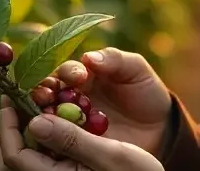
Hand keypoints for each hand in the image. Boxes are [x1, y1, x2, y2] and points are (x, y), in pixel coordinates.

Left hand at [0, 97, 163, 170]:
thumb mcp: (110, 155)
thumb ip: (72, 139)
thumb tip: (35, 121)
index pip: (14, 155)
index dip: (7, 125)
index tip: (9, 98)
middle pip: (12, 158)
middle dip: (10, 129)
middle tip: (13, 102)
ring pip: (24, 159)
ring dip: (23, 133)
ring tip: (29, 110)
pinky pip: (40, 160)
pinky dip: (38, 141)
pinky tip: (49, 125)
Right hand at [49, 47, 171, 155]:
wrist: (159, 126)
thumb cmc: (146, 91)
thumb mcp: (136, 70)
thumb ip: (114, 59)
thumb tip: (88, 57)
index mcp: (82, 75)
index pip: (65, 70)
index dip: (67, 72)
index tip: (78, 77)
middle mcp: (69, 97)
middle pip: (46, 92)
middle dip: (42, 92)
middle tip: (46, 96)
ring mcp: (69, 121)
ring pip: (45, 116)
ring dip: (40, 115)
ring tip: (44, 118)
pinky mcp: (72, 143)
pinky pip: (54, 140)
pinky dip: (49, 138)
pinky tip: (51, 139)